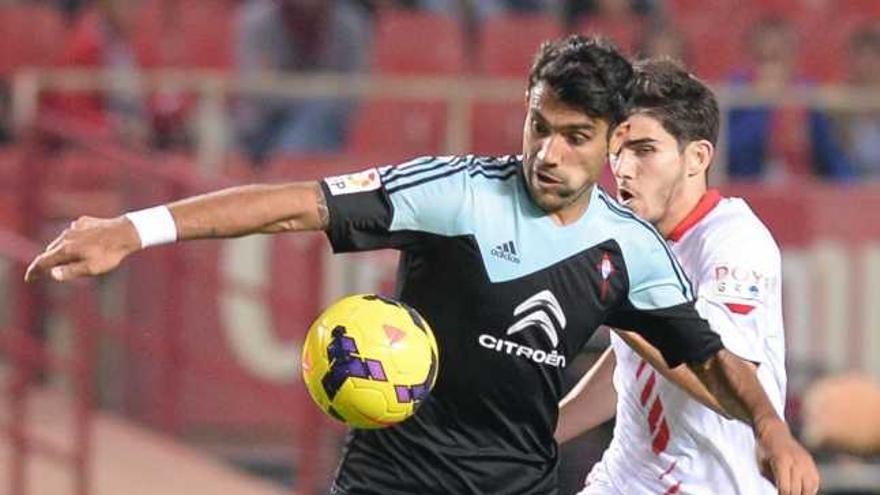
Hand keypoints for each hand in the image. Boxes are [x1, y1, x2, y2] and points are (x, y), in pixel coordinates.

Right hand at [24, 216, 140, 282]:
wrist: (126, 232)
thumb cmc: (110, 253)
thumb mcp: (92, 268)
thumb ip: (70, 271)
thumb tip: (52, 274)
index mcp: (66, 249)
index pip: (43, 261)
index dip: (34, 271)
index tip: (29, 278)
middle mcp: (66, 236)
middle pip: (51, 251)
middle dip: (47, 262)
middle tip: (44, 272)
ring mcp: (75, 227)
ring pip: (61, 241)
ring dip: (59, 250)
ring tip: (62, 260)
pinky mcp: (84, 221)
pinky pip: (72, 232)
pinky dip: (71, 240)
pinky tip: (78, 244)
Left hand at [756, 418, 820, 494]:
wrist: (774, 432)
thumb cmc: (764, 450)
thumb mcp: (762, 466)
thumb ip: (774, 481)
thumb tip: (783, 494)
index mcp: (781, 461)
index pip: (785, 488)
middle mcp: (796, 461)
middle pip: (798, 489)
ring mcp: (806, 461)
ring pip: (810, 486)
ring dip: (804, 494)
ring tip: (796, 494)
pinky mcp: (810, 462)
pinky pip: (815, 480)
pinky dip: (811, 489)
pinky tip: (803, 491)